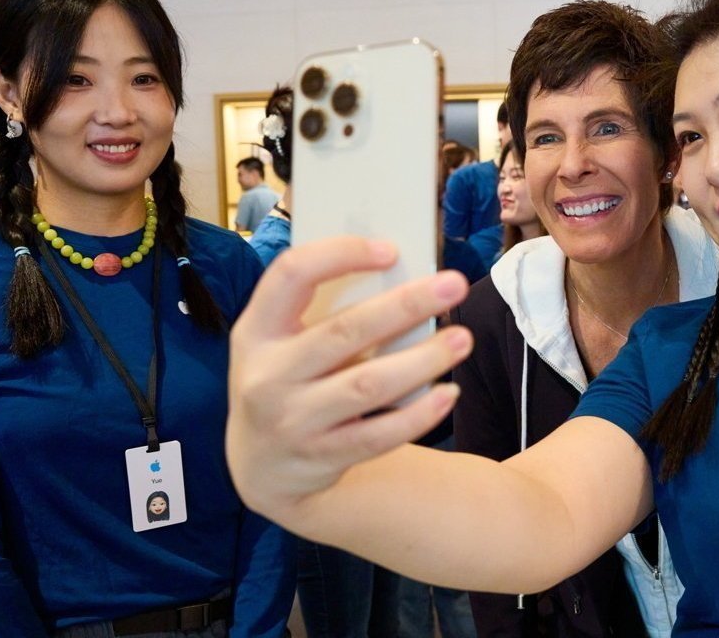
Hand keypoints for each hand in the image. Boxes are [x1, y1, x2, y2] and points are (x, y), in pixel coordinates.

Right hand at [226, 236, 472, 522]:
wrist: (260, 468)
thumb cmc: (285, 383)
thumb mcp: (280, 344)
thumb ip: (322, 313)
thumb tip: (401, 276)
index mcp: (257, 330)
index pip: (291, 274)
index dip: (340, 254)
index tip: (390, 250)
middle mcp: (268, 375)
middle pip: (345, 330)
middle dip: (406, 304)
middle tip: (454, 285)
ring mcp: (292, 420)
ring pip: (368, 385)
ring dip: (422, 359)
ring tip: (461, 339)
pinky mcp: (321, 457)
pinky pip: (378, 436)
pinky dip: (418, 415)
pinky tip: (449, 394)